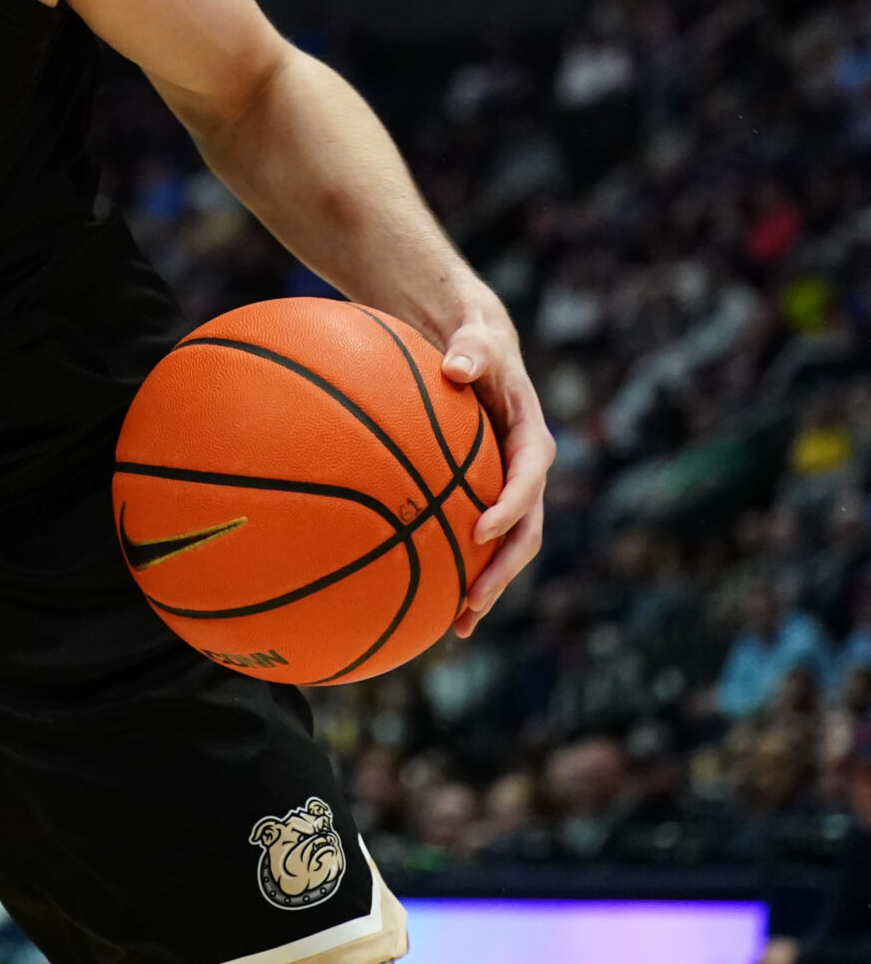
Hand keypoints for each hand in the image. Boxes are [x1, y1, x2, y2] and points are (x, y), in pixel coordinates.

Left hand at [445, 304, 553, 637]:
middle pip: (525, 532)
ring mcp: (507, 489)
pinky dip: (462, 568)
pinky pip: (478, 539)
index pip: (528, 480)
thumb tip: (456, 366)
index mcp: (532, 440)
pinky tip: (432, 601)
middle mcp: (526, 473)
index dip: (509, 507)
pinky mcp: (486, 497)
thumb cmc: (474, 343)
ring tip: (458, 624)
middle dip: (502, 570)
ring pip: (506, 547)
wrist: (476, 348)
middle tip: (472, 603)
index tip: (480, 531)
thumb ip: (471, 351)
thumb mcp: (476, 340)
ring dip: (487, 585)